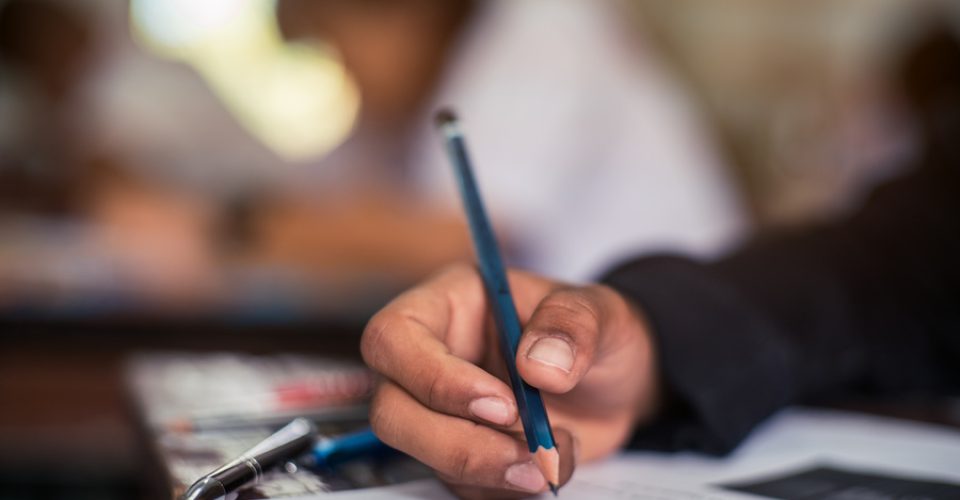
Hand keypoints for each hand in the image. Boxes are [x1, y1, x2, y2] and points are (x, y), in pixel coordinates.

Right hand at [361, 264, 658, 497]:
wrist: (618, 384)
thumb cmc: (596, 332)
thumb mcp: (601, 311)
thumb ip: (573, 324)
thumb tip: (538, 365)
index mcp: (447, 304)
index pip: (394, 338)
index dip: (433, 377)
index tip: (500, 404)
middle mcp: (430, 358)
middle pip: (391, 410)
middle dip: (456, 443)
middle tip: (525, 450)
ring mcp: (440, 411)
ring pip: (421, 455)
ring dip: (488, 469)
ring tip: (553, 455)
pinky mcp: (460, 452)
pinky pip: (459, 484)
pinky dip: (506, 487)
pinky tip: (552, 462)